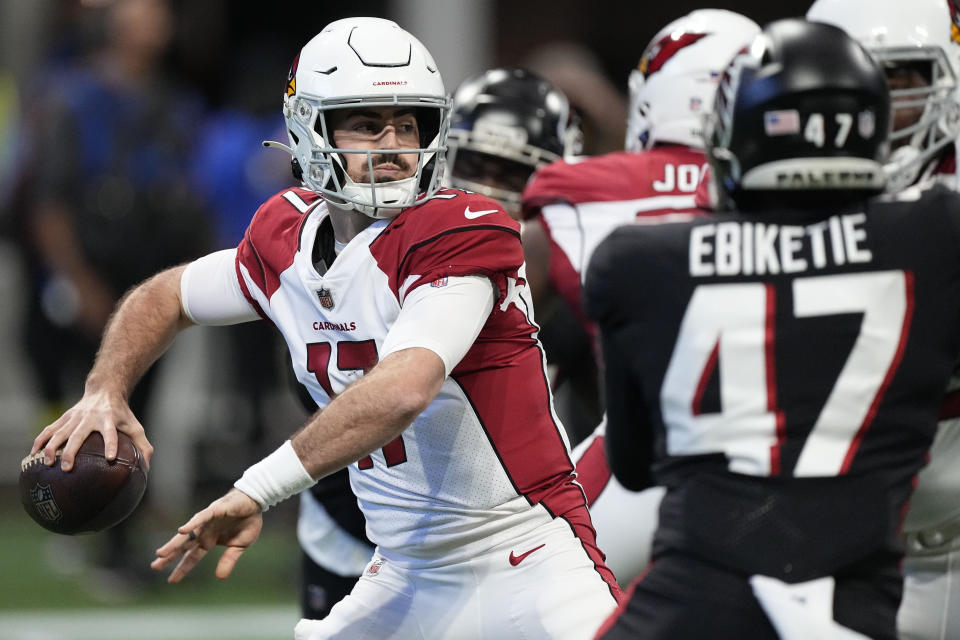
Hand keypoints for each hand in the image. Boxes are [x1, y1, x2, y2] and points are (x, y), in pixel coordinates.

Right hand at [30, 389, 152, 471]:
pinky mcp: (64, 417)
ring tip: (47, 463)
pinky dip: (40, 441)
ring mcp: (74, 417)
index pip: (111, 433)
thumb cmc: (121, 414)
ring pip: (59, 432)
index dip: (111, 444)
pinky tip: (33, 454)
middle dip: (71, 451)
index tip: (110, 458)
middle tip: (67, 468)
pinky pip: (49, 430)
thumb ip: (143, 446)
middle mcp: (90, 417)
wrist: (104, 390)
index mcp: (109, 419)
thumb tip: (147, 469)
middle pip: (78, 435)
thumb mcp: (135, 426)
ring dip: (51, 447)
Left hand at [151, 489, 262, 582]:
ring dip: (174, 543)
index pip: (192, 557)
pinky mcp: (214, 510)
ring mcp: (207, 522)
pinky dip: (191, 524)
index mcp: (209, 541)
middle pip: (183, 546)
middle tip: (154, 566)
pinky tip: (182, 530)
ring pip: (187, 534)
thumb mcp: (239, 546)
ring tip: (160, 553)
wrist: (256, 503)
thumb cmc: (247, 522)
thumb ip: (229, 560)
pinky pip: (200, 518)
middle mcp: (204, 532)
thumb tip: (220, 577)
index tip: (171, 581)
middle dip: (169, 556)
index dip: (182, 568)